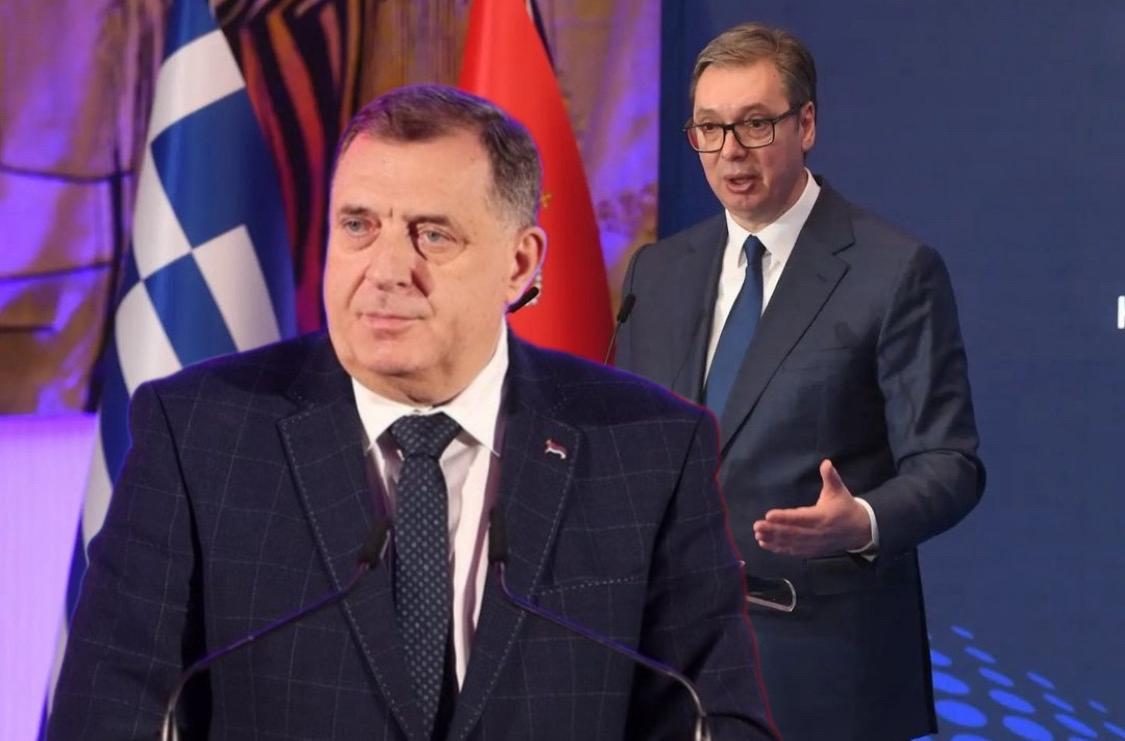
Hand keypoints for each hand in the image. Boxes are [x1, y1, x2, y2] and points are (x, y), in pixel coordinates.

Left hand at [752, 459, 871, 556]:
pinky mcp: (812, 550)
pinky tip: (765, 544)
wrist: (860, 530)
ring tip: (758, 535)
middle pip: (793, 532)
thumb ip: (831, 477)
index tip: (769, 515)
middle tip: (757, 526)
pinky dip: (779, 549)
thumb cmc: (845, 507)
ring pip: (791, 543)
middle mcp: (817, 532)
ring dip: (773, 540)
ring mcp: (814, 543)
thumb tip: (826, 462)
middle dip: (774, 530)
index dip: (785, 517)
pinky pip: (794, 551)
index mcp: (823, 517)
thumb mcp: (840, 490)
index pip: (801, 518)